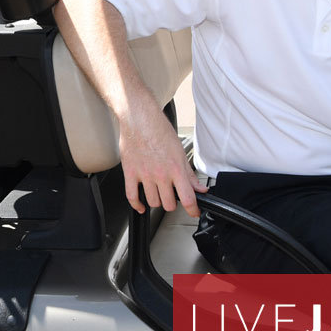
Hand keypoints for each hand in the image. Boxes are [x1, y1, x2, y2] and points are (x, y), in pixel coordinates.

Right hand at [117, 100, 204, 216]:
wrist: (139, 119)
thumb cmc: (159, 130)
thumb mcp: (180, 152)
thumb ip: (189, 174)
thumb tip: (199, 188)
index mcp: (176, 169)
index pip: (188, 198)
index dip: (193, 210)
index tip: (194, 212)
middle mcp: (160, 174)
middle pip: (168, 204)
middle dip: (173, 203)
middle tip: (172, 196)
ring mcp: (144, 175)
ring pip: (152, 202)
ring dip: (157, 201)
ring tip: (158, 193)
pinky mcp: (130, 172)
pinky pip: (132, 196)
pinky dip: (137, 205)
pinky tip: (141, 205)